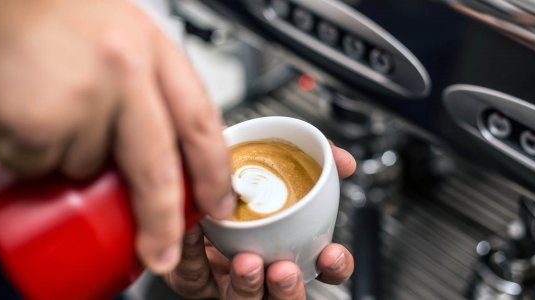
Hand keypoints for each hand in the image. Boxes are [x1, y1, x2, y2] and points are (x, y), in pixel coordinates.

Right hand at [0, 0, 234, 272]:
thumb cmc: (65, 15)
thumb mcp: (129, 42)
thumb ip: (152, 92)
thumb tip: (170, 154)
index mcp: (155, 52)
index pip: (202, 123)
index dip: (216, 173)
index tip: (220, 205)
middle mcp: (126, 72)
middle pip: (157, 166)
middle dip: (162, 219)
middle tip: (162, 250)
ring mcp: (83, 97)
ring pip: (89, 167)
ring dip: (74, 162)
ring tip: (58, 112)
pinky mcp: (39, 119)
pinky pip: (41, 164)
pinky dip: (33, 156)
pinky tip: (30, 115)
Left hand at [164, 143, 355, 298]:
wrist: (197, 177)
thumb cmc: (244, 180)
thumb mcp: (281, 162)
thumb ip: (315, 162)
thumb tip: (342, 161)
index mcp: (291, 249)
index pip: (322, 268)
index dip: (334, 266)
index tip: (331, 252)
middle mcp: (263, 270)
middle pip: (283, 296)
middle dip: (287, 288)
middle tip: (284, 269)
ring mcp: (228, 279)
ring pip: (243, 299)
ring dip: (248, 285)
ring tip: (247, 262)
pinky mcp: (193, 276)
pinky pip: (192, 276)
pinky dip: (193, 254)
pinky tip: (194, 230)